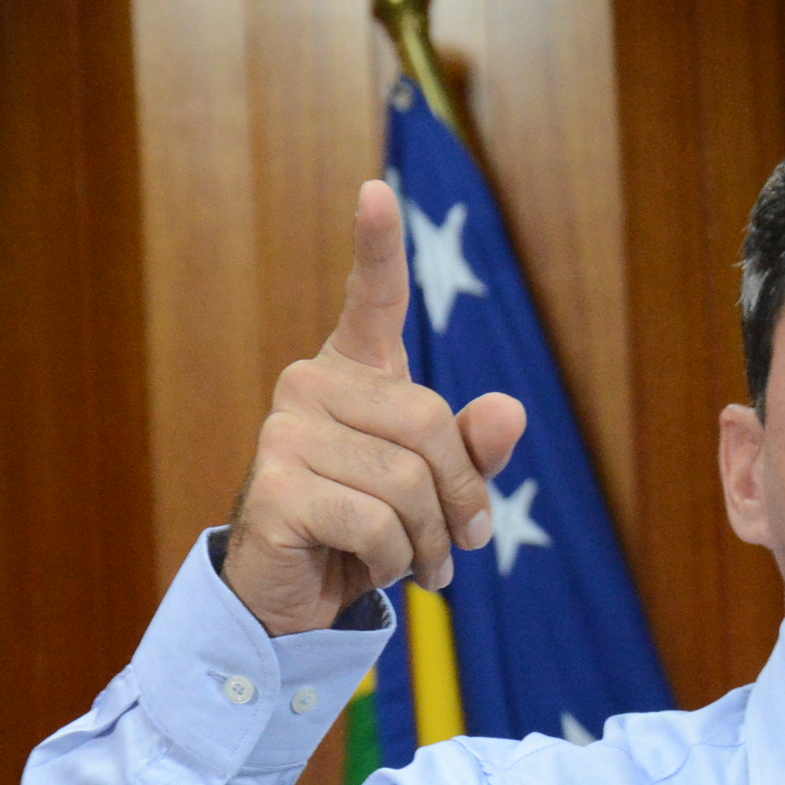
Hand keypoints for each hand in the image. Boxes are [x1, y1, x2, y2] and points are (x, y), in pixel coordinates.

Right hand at [222, 179, 527, 634]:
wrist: (296, 594)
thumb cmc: (371, 529)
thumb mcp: (437, 489)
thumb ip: (474, 450)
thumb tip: (511, 411)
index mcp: (354, 371)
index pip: (372, 298)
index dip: (377, 245)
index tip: (376, 190)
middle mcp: (310, 384)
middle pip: (430, 424)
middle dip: (460, 499)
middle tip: (461, 547)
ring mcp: (284, 431)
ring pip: (406, 483)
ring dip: (427, 543)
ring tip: (415, 565)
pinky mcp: (273, 486)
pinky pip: (374, 522)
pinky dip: (391, 560)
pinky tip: (366, 568)